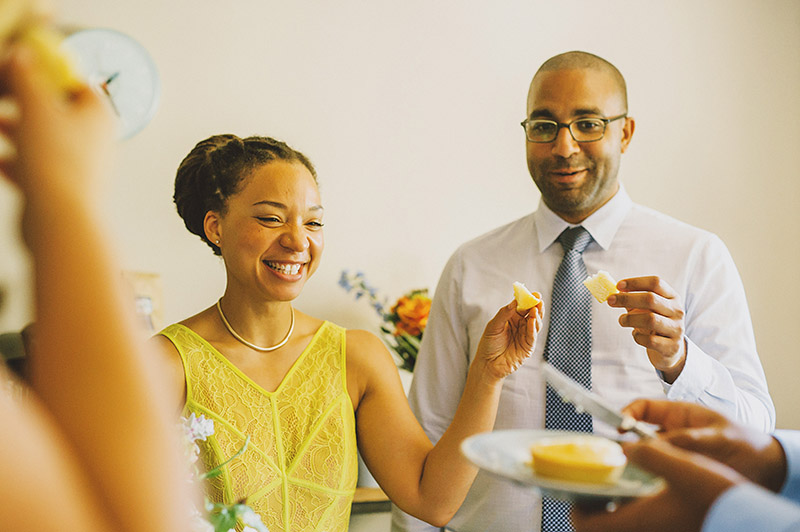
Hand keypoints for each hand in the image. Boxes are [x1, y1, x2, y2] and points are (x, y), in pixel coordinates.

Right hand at [0, 42, 114, 200]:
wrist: (61, 220)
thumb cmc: (56, 161)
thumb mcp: (36, 108)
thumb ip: (28, 79)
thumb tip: (23, 55)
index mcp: (99, 117)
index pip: (79, 87)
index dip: (50, 76)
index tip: (23, 70)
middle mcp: (96, 142)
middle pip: (59, 116)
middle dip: (27, 106)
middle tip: (2, 98)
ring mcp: (81, 168)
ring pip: (46, 143)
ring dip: (18, 132)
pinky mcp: (65, 191)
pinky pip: (38, 171)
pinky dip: (18, 164)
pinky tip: (0, 162)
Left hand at [474, 297, 543, 380]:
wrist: (488, 364)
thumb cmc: (488, 344)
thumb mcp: (493, 326)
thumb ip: (504, 314)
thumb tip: (514, 302)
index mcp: (512, 318)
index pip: (522, 306)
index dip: (528, 300)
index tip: (533, 293)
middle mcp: (520, 326)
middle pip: (531, 314)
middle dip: (536, 306)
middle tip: (538, 299)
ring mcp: (525, 336)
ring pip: (535, 323)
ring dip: (536, 316)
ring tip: (535, 309)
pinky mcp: (528, 346)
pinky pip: (533, 335)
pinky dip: (533, 327)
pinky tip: (532, 320)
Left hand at [572, 438, 743, 531]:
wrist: (748, 517)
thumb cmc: (715, 496)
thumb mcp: (681, 465)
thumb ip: (649, 453)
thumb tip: (625, 449)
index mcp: (637, 523)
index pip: (586, 526)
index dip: (574, 507)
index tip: (577, 486)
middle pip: (601, 526)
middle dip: (593, 503)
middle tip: (596, 479)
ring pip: (621, 524)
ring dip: (614, 504)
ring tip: (618, 478)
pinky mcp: (668, 531)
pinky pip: (639, 523)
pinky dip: (633, 508)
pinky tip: (644, 486)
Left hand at [607, 276, 685, 381]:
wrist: (671, 349)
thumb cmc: (654, 323)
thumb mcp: (647, 309)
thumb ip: (632, 299)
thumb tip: (613, 292)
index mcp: (672, 297)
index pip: (655, 283)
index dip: (635, 282)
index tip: (618, 285)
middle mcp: (677, 311)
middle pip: (651, 299)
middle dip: (627, 298)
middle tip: (610, 301)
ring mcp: (676, 329)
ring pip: (650, 320)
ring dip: (630, 319)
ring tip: (622, 320)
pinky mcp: (671, 346)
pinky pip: (650, 340)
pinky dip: (637, 336)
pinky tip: (636, 335)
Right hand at [624, 399, 786, 490]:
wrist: (764, 466)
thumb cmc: (744, 442)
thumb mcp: (718, 436)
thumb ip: (689, 438)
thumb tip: (656, 442)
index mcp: (678, 413)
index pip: (643, 408)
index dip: (627, 413)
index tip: (619, 427)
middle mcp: (671, 431)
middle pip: (639, 432)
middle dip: (626, 440)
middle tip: (619, 453)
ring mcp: (673, 451)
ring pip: (647, 453)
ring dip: (639, 460)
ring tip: (634, 469)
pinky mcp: (677, 469)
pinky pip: (658, 470)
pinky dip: (651, 475)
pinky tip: (650, 482)